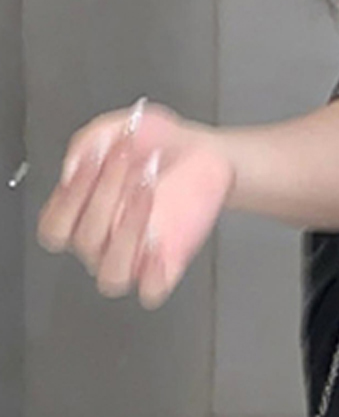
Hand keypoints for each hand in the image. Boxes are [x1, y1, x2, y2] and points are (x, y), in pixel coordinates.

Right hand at [35, 97, 234, 308]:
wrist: (206, 151)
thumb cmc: (160, 143)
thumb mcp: (125, 126)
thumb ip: (93, 139)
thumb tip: (71, 168)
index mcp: (81, 213)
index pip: (55, 225)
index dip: (69, 195)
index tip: (94, 158)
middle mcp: (102, 240)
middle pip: (85, 240)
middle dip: (106, 192)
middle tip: (129, 159)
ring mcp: (134, 254)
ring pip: (112, 274)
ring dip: (128, 231)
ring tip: (146, 188)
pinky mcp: (166, 264)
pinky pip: (151, 290)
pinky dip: (152, 277)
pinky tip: (160, 245)